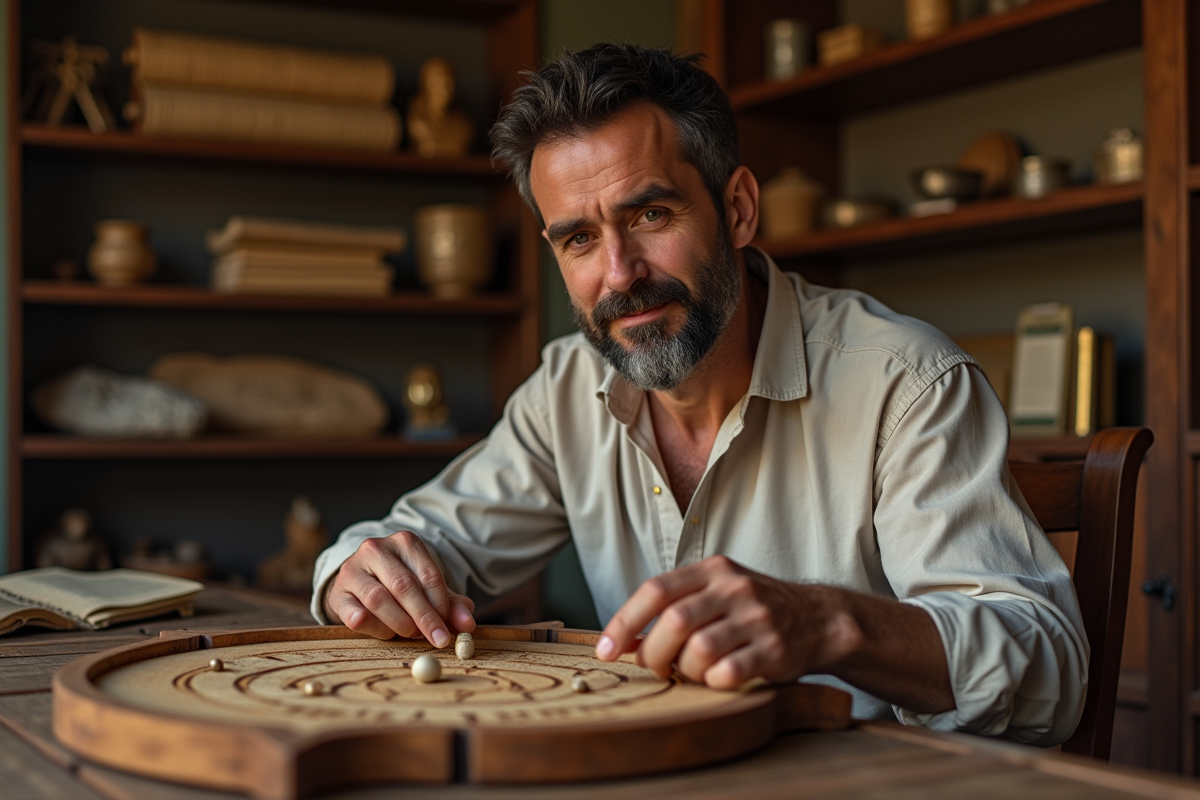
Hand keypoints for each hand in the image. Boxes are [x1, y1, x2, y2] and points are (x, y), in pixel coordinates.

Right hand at [323, 531, 475, 646]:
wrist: (358, 582)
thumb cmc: (398, 585)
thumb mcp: (427, 589)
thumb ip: (451, 605)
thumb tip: (468, 624)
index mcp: (404, 542)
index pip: (428, 574)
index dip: (441, 604)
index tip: (449, 626)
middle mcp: (376, 549)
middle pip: (404, 586)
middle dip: (424, 617)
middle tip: (437, 639)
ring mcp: (353, 569)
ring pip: (379, 599)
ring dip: (399, 623)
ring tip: (409, 634)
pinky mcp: (337, 592)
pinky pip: (354, 613)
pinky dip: (372, 626)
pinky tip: (384, 632)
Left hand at [594, 555, 860, 689]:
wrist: (817, 618)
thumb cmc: (751, 610)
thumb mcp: (715, 593)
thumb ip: (674, 608)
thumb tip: (623, 641)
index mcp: (712, 570)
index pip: (655, 590)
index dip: (624, 622)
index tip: (605, 650)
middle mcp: (734, 588)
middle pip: (674, 622)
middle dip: (653, 654)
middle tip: (656, 669)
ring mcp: (757, 617)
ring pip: (699, 651)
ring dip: (686, 671)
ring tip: (693, 673)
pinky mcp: (776, 649)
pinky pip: (729, 672)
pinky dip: (714, 683)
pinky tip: (719, 680)